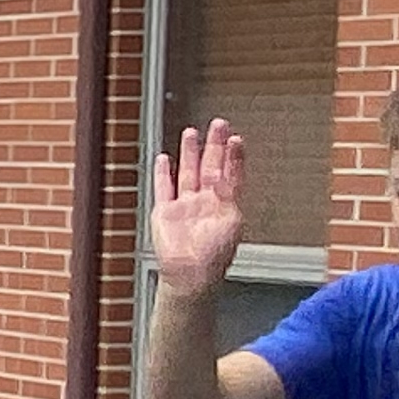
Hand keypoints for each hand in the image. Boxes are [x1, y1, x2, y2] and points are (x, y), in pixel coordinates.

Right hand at [147, 122, 247, 295]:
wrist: (190, 274)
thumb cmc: (215, 256)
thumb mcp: (232, 221)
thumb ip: (231, 194)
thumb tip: (231, 173)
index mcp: (225, 205)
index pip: (231, 174)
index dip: (233, 156)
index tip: (235, 138)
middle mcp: (205, 202)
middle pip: (210, 167)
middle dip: (214, 145)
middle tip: (218, 124)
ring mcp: (184, 206)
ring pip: (187, 172)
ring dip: (189, 153)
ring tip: (191, 132)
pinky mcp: (165, 212)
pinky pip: (163, 188)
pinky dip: (163, 173)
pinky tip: (163, 159)